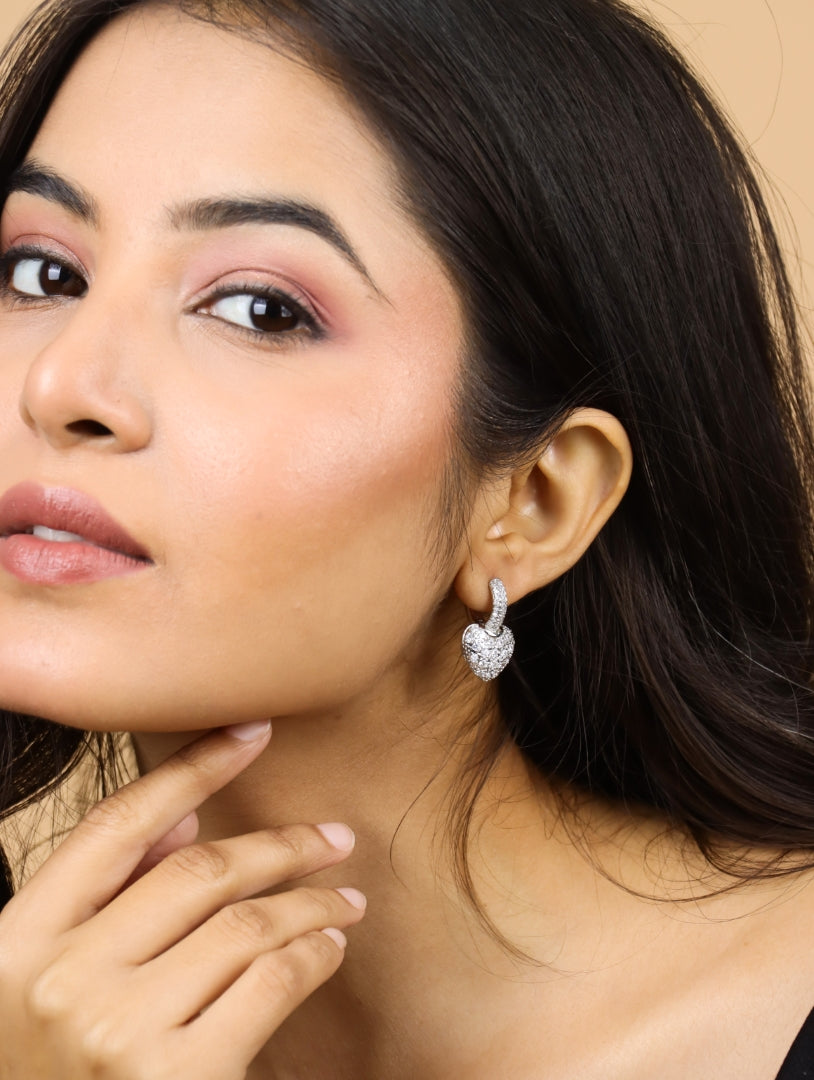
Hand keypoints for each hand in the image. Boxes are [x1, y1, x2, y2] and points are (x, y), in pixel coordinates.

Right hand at [0, 722, 365, 1078]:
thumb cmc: (45, 1072)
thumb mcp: (41, 985)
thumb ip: (105, 903)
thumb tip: (186, 820)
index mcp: (18, 941)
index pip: (117, 826)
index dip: (192, 767)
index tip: (252, 732)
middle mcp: (62, 978)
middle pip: (199, 871)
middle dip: (280, 845)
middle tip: (334, 839)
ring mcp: (116, 1032)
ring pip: (248, 923)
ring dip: (312, 902)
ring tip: (346, 899)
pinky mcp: (176, 1079)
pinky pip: (271, 983)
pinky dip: (314, 954)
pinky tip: (331, 946)